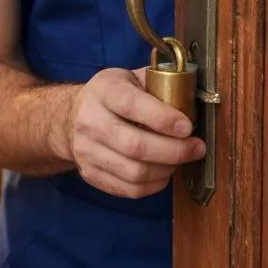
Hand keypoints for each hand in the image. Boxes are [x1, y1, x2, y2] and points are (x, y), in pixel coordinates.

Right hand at [63, 67, 205, 198]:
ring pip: (134, 172)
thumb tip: (194, 95)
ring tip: (179, 160)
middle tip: (196, 148)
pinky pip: (129, 190)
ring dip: (166, 170)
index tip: (188, 126)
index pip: (131, 105)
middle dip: (174, 151)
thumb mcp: (129, 78)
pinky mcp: (90, 173)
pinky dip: (153, 186)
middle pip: (135, 145)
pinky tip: (163, 173)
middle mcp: (89, 120)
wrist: (71, 116)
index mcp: (103, 90)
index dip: (162, 118)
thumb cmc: (111, 96)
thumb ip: (158, 83)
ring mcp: (86, 150)